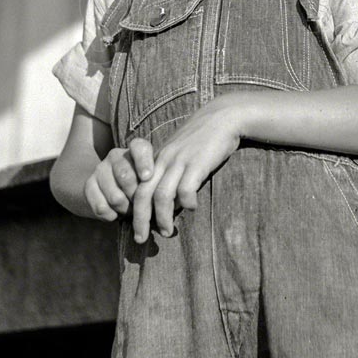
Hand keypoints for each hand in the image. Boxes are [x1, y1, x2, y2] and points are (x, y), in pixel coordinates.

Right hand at [83, 139, 155, 221]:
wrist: (107, 192)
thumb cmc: (140, 186)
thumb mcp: (151, 180)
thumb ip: (157, 183)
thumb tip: (164, 196)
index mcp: (135, 150)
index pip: (139, 148)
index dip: (143, 162)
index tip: (147, 177)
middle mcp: (116, 156)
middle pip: (126, 177)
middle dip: (136, 197)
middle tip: (142, 206)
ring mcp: (100, 169)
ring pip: (115, 197)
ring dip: (125, 209)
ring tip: (129, 210)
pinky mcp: (88, 185)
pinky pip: (101, 207)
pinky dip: (110, 215)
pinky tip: (114, 214)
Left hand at [130, 94, 246, 243]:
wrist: (223, 117)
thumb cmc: (203, 138)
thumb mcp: (181, 153)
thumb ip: (171, 173)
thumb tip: (170, 204)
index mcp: (158, 159)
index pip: (137, 189)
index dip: (135, 211)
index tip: (138, 229)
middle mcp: (164, 160)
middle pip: (143, 195)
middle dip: (140, 220)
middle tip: (141, 240)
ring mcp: (180, 161)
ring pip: (162, 196)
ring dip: (162, 218)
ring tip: (167, 232)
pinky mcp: (197, 163)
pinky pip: (186, 189)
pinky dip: (186, 203)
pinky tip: (192, 208)